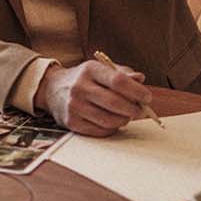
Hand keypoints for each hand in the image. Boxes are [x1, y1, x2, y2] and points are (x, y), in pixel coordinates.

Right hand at [34, 60, 153, 135]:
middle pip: (115, 102)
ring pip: (109, 120)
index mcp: (90, 70)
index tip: (147, 97)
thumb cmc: (83, 79)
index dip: (136, 91)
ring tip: (126, 115)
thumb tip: (140, 79)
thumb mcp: (100, 69)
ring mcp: (74, 106)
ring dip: (124, 120)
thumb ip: (122, 73)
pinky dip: (112, 128)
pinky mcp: (72, 122)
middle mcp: (80, 87)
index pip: (118, 81)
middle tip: (140, 111)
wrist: (52, 89)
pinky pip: (100, 131)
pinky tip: (113, 121)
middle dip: (133, 109)